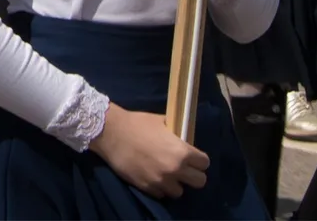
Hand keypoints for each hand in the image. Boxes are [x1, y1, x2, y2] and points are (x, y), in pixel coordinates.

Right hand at [90, 105, 209, 198]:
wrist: (111, 132)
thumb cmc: (137, 123)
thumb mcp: (162, 122)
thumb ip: (176, 134)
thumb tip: (184, 138)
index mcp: (182, 152)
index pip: (205, 163)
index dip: (199, 160)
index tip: (193, 158)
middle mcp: (175, 169)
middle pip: (200, 182)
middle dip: (193, 175)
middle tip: (184, 169)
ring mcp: (161, 181)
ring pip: (180, 192)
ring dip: (175, 183)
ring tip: (166, 174)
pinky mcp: (147, 188)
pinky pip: (161, 194)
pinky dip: (159, 187)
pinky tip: (152, 176)